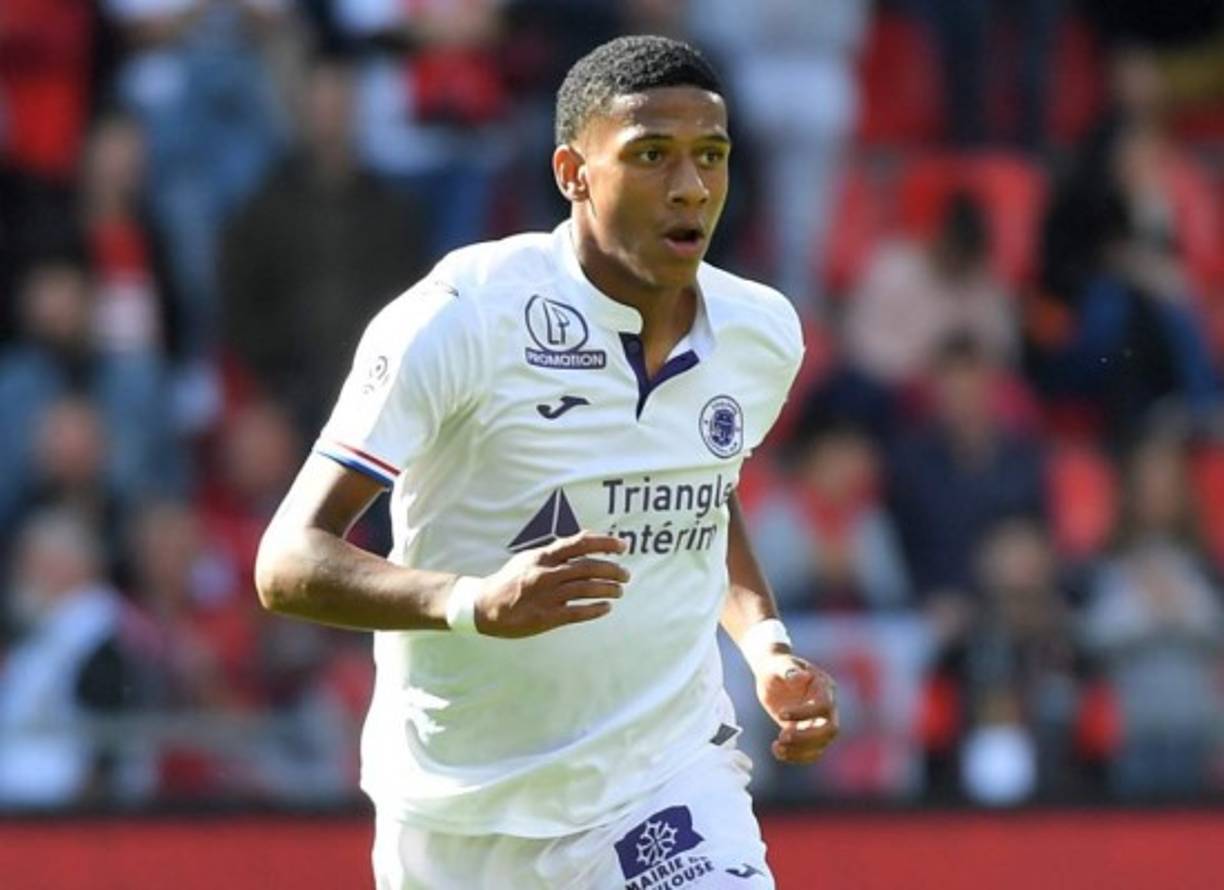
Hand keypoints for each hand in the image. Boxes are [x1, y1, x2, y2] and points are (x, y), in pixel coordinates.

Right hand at [473, 531, 628, 637]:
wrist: (484, 605)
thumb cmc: (510, 580)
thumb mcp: (529, 559)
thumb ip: (553, 553)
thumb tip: (581, 544)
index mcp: (544, 556)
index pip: (580, 543)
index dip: (605, 543)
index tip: (623, 546)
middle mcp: (547, 573)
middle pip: (589, 567)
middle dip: (612, 570)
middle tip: (626, 575)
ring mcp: (547, 595)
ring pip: (586, 589)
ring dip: (608, 589)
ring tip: (619, 591)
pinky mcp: (546, 616)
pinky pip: (577, 612)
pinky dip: (595, 609)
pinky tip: (606, 608)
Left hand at [753, 652, 838, 764]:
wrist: (772, 674)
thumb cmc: (777, 665)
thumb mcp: (779, 664)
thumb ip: (789, 669)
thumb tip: (800, 676)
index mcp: (824, 687)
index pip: (824, 706)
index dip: (804, 713)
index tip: (780, 714)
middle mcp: (827, 707)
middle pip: (831, 730)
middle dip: (807, 737)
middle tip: (781, 737)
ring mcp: (819, 722)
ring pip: (821, 745)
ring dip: (800, 751)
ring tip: (777, 747)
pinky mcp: (807, 732)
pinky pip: (810, 751)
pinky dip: (795, 756)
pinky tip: (777, 751)